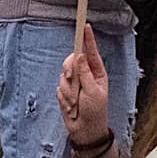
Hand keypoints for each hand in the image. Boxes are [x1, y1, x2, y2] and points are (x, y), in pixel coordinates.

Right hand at [57, 25, 109, 143]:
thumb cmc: (95, 111)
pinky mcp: (65, 92)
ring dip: (68, 91)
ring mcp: (74, 83)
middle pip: (71, 61)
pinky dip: (63, 98)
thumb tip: (80, 56)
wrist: (85, 130)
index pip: (91, 52)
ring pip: (63, 76)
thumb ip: (85, 73)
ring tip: (76, 102)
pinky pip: (58, 89)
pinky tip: (71, 107)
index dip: (88, 40)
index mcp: (97, 72)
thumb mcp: (93, 91)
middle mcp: (85, 75)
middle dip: (70, 71)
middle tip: (72, 80)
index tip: (85, 27)